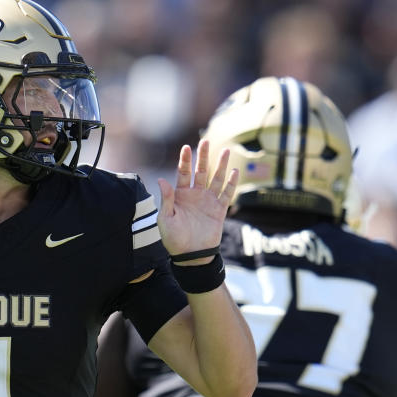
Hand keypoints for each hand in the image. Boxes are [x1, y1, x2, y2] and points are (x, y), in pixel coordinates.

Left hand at [157, 139, 238, 263]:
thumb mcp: (165, 218)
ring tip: (225, 151)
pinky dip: (231, 183)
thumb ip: (167, 199)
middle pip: (201, 172)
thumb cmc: (173, 238)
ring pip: (215, 179)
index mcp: (180, 195)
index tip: (186, 147)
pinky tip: (234, 171)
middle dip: (203, 157)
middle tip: (206, 141)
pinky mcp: (219, 210)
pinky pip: (226, 194)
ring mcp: (208, 201)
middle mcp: (195, 195)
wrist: (190, 255)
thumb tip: (162, 179)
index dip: (185, 160)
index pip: (183, 173)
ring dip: (220, 166)